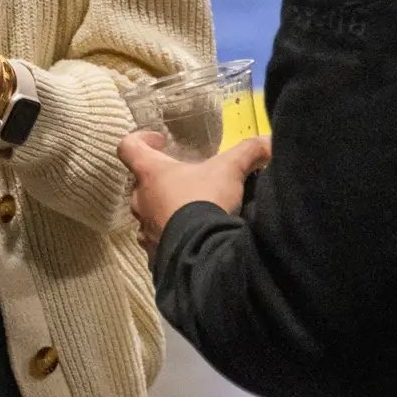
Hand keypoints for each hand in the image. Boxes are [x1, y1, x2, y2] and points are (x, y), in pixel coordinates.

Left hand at [119, 130, 270, 251]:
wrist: (203, 254)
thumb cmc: (206, 201)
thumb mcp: (230, 170)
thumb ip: (248, 151)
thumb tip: (268, 141)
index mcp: (150, 173)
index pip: (128, 147)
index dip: (140, 139)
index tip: (160, 141)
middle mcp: (140, 201)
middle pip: (142, 184)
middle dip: (162, 182)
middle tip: (186, 182)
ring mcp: (145, 231)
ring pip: (150, 216)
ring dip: (166, 212)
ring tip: (191, 214)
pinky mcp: (155, 257)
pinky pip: (159, 245)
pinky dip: (173, 240)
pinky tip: (193, 241)